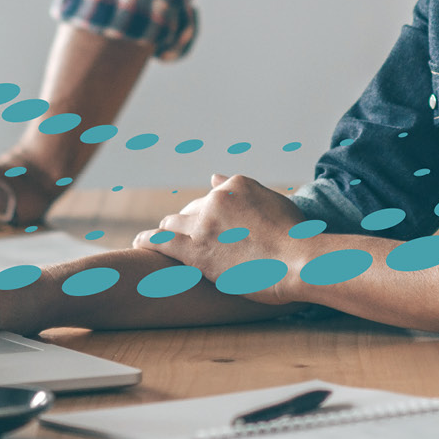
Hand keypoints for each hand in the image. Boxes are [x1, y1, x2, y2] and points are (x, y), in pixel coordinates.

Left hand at [132, 174, 305, 300]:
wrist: (299, 261)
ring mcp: (203, 222)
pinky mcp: (194, 248)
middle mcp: (216, 198)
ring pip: (173, 222)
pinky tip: (138, 244)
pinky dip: (147, 240)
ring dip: (167, 232)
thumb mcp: (274, 203)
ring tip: (155, 241)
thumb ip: (245, 191)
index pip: (211, 196)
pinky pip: (160, 240)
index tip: (208, 226)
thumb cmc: (296, 238)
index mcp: (237, 185)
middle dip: (187, 222)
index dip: (208, 214)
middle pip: (190, 208)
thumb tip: (213, 176)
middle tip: (187, 240)